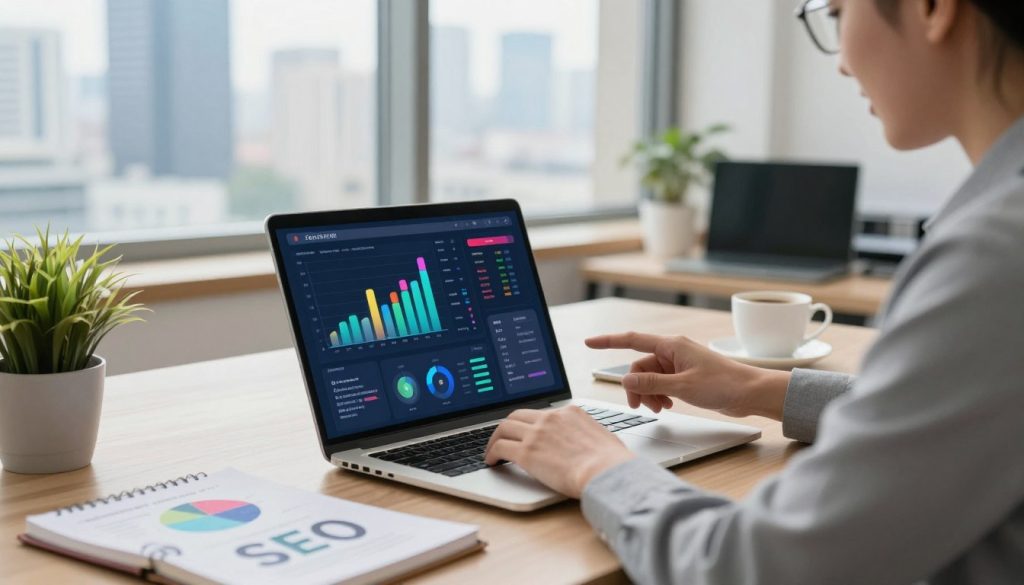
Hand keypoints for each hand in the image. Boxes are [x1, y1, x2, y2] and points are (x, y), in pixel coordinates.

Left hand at [484, 406, 634, 497]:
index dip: (530, 423)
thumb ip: (588, 436)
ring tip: (492, 450)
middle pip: (518, 415)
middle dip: (508, 426)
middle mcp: (551, 418)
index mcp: (570, 413)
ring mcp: (537, 433)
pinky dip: (492, 453)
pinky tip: (492, 462)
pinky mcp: (527, 452)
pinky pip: (500, 447)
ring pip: (504, 427)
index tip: (526, 432)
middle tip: (503, 438)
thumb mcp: (602, 437)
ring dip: (495, 438)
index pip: (542, 413)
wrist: (606, 472)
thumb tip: (589, 446)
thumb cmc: (611, 462)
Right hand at [585, 331, 790, 419]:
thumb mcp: (682, 386)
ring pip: (649, 378)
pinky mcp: (685, 377)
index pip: (632, 340)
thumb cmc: (724, 384)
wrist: (751, 393)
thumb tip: (625, 381)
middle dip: (637, 387)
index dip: (608, 342)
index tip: (589, 343)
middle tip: (640, 406)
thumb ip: (651, 383)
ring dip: (649, 393)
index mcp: (671, 346)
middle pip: (639, 367)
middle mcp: (673, 351)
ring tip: (659, 408)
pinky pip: (661, 384)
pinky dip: (659, 395)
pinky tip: (666, 405)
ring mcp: (678, 365)